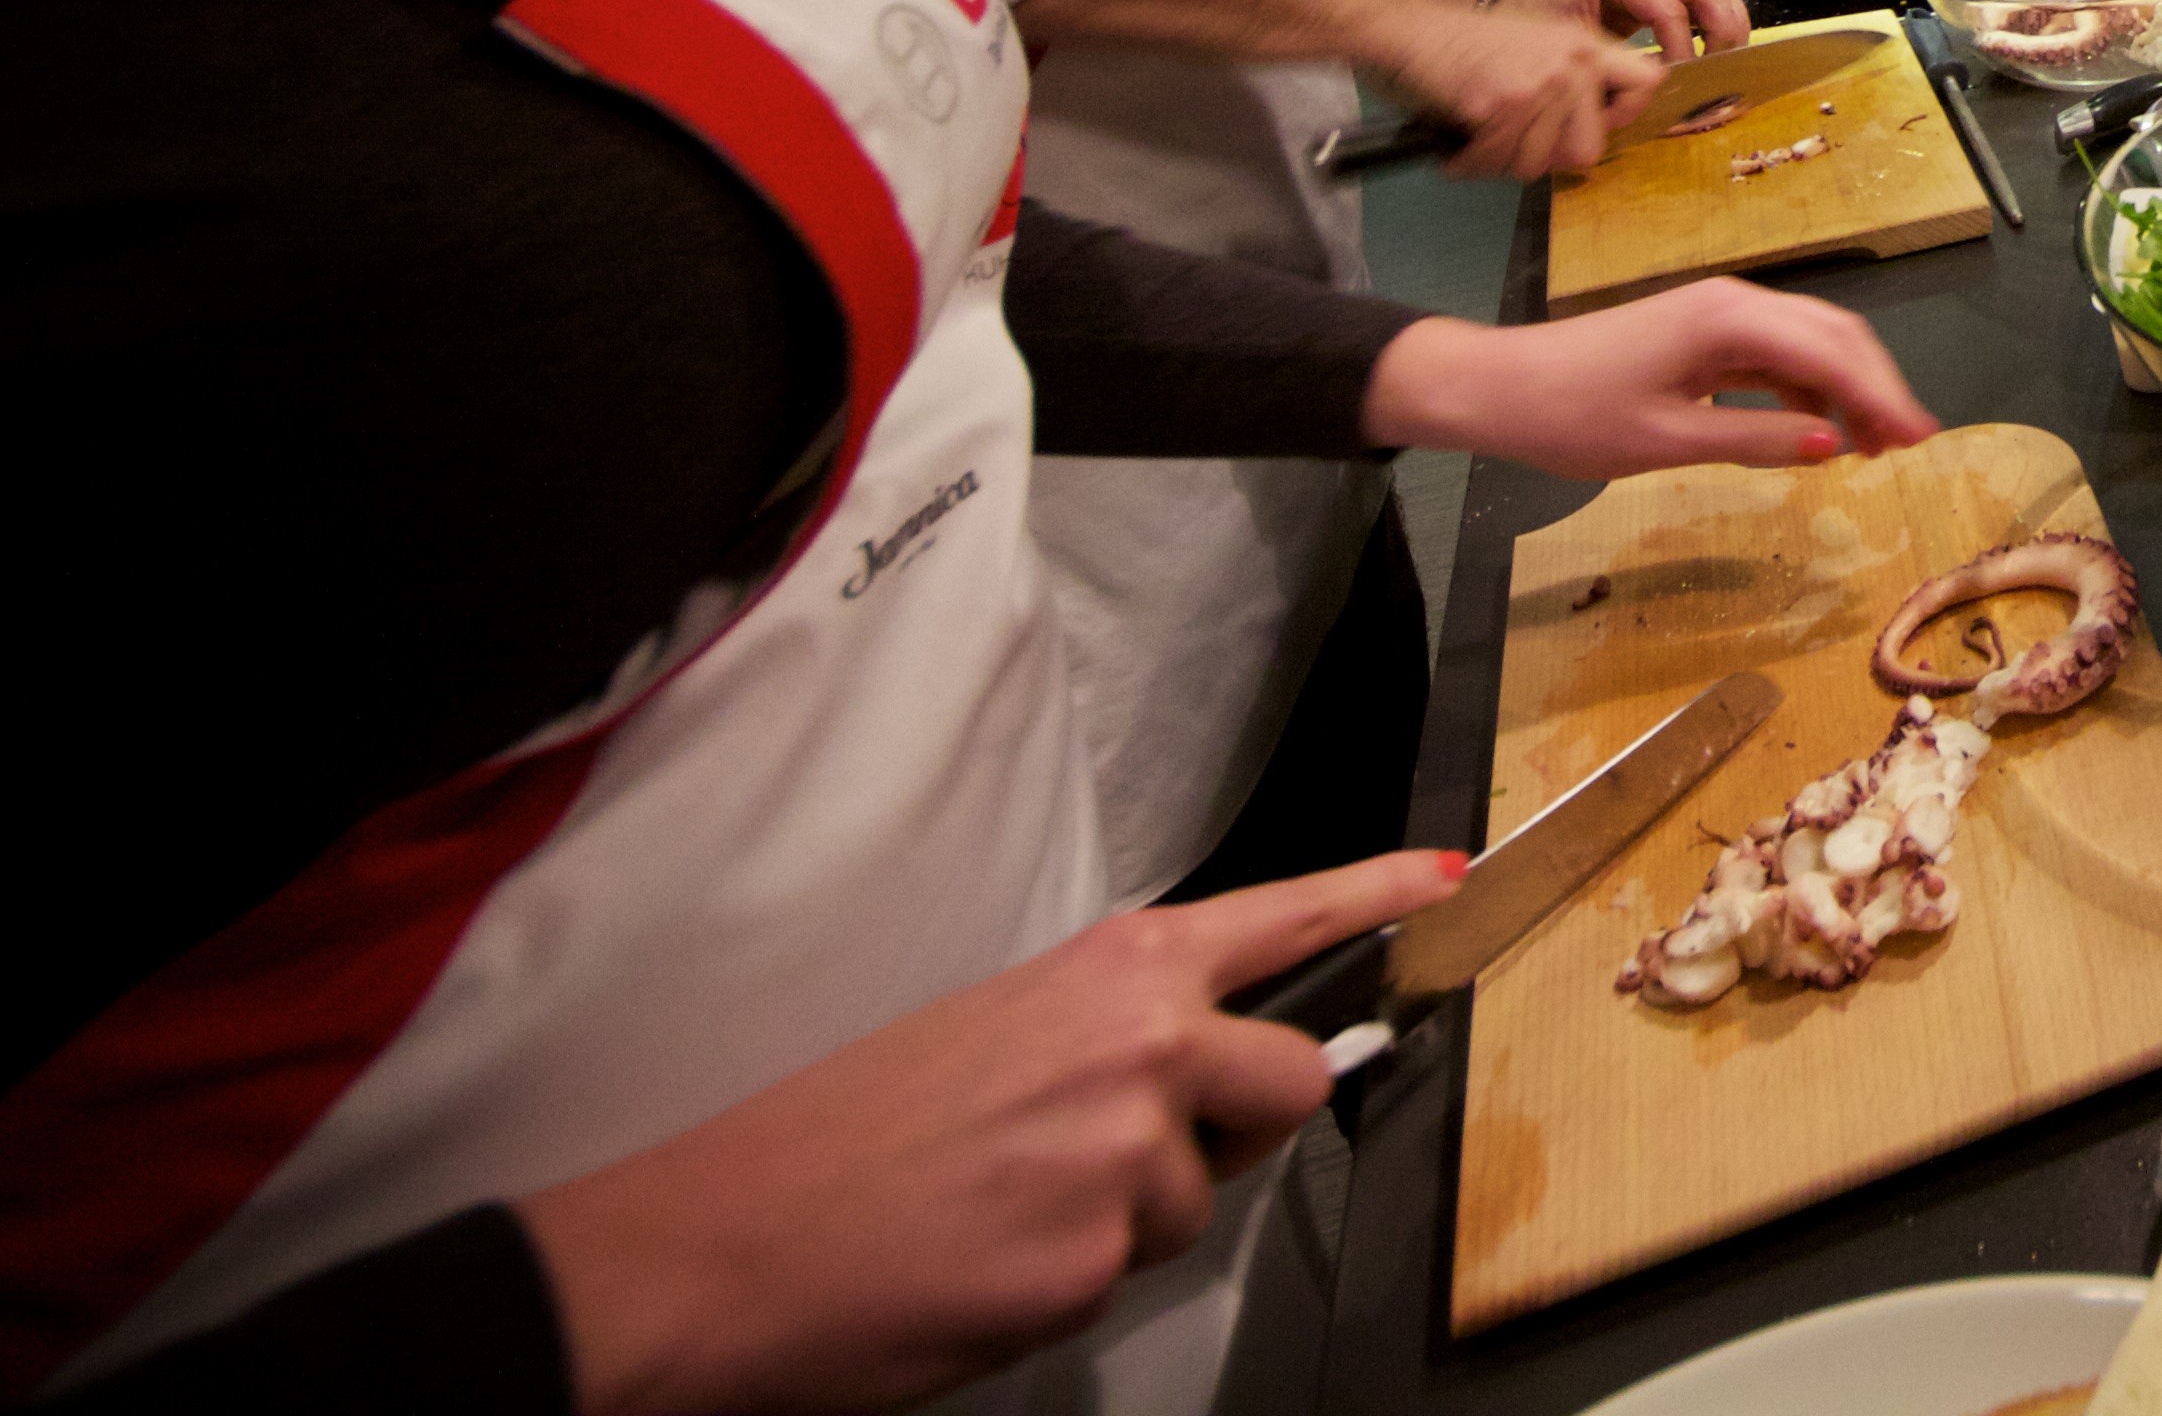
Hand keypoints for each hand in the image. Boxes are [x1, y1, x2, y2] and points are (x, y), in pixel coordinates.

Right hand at [519, 850, 1461, 1415]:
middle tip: (1126, 1149)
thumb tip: (1196, 1073)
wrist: (719, 1243)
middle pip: (1289, 1083)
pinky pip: (1128, 1274)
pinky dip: (1068, 1280)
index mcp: (1109, 971)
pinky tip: (983, 1263)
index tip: (1442, 881)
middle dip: (1235, 1127)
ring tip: (1003, 1209)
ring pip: (1198, 1201)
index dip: (1375, 898)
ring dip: (1127, 1219)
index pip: (1280, 920)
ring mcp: (1127, 1154)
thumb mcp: (990, 1031)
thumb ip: (1115, 1035)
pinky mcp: (1097, 1258)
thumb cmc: (834, 1135)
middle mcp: (1140, 1044)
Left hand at [1366, 277, 1936, 475]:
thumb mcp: (1666, 442)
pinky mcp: (1706, 334)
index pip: (1830, 354)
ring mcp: (1720, 315)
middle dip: (1877, 386)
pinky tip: (1820, 431)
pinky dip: (1810, 390)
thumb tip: (1833, 445)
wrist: (1501, 387)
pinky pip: (1778, 355)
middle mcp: (1735, 302)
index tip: (1921, 440)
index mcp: (1728, 320)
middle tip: (1909, 446)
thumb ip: (1754, 440)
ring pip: (1810, 342)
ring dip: (1848, 388)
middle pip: (1833, 335)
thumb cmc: (1574, 416)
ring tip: (1874, 446)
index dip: (1881, 397)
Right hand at [1369, 0, 1659, 176]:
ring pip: (1538, 163)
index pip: (1646, 83)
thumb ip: (1575, 83)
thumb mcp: (1540, 46)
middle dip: (1546, 157)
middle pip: (1587, 149)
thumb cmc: (1469, 45)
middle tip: (1513, 143)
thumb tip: (1596, 137)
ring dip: (1502, 161)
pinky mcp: (1502, 104)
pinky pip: (1498, 161)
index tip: (1601, 127)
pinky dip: (1473, 162)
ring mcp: (1538, 84)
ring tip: (1482, 137)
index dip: (1627, 115)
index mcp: (1585, 45)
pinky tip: (1462, 143)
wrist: (1415, 29)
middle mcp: (1570, 63)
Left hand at [1510, 0, 1749, 58]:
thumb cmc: (1539, 22)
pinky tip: (1714, 51)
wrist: (1524, 0)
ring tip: (1724, 63)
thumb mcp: (1568, 48)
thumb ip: (1609, 68)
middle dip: (1722, 32)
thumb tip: (1652, 97)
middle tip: (1720, 71)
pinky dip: (1719, 21)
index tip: (1682, 81)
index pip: (1668, 9)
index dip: (1682, 49)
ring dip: (1729, 25)